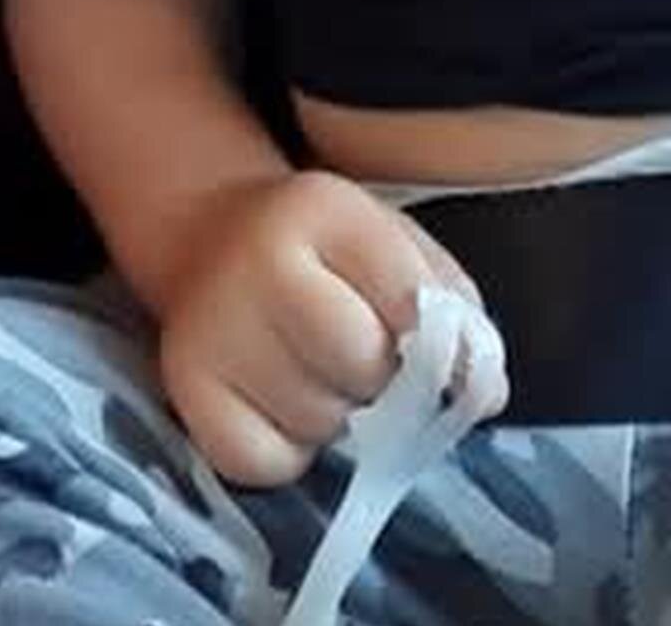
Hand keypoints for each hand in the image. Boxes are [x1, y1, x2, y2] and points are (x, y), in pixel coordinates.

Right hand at [151, 170, 476, 487]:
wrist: (208, 236)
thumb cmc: (324, 251)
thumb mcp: (393, 244)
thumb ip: (453, 308)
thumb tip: (485, 396)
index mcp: (324, 208)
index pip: (408, 296)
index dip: (437, 343)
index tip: (436, 355)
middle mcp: (259, 260)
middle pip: (360, 360)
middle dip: (384, 381)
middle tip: (374, 368)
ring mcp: (213, 326)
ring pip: (315, 419)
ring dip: (340, 420)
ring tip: (326, 379)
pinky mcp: (184, 388)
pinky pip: (260, 462)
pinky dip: (289, 454)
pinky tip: (287, 408)